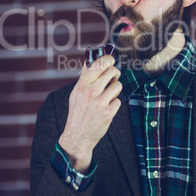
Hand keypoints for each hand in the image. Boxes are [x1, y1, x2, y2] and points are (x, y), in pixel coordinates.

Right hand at [58, 55, 121, 173]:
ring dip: (115, 89)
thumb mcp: (76, 92)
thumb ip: (84, 76)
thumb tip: (90, 60)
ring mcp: (100, 102)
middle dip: (115, 73)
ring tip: (108, 95)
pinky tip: (107, 107)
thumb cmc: (78, 112)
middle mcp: (91, 91)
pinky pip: (118, 100)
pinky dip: (115, 103)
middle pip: (112, 71)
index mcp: (82, 84)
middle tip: (113, 78)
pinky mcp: (108, 113)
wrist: (77, 136)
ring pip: (118, 85)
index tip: (111, 60)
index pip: (99, 63)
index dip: (108, 59)